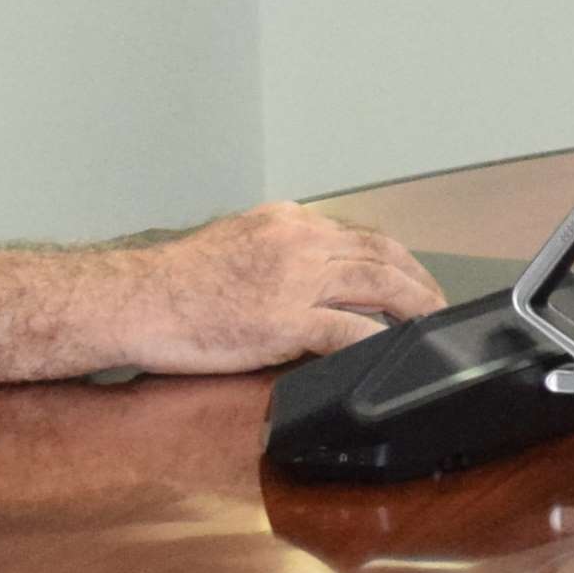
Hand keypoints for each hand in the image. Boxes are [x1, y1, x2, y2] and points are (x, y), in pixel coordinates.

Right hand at [123, 205, 446, 371]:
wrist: (134, 299)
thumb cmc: (173, 283)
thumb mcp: (235, 245)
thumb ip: (278, 254)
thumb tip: (311, 278)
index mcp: (288, 221)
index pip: (359, 236)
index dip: (396, 259)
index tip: (413, 277)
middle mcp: (298, 240)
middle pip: (381, 256)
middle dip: (419, 282)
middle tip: (439, 305)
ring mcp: (294, 279)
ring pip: (378, 286)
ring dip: (414, 308)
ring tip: (432, 326)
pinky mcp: (285, 319)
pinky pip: (349, 329)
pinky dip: (379, 340)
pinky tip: (394, 351)